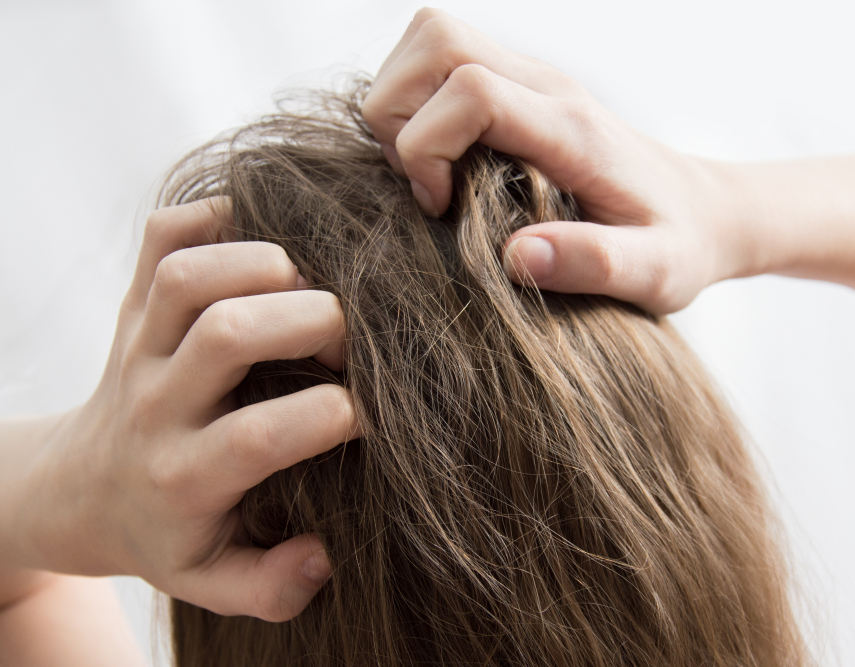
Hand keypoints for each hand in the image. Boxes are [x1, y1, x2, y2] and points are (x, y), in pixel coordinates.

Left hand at [10, 199, 356, 621]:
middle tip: (348, 339)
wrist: (82, 488)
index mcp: (183, 475)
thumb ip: (270, 589)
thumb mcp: (210, 582)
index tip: (369, 416)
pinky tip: (258, 242)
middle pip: (228, 332)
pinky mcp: (133, 304)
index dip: (337, 414)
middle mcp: (157, 403)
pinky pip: (161, 237)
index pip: (262, 436)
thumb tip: (323, 555)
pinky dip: (213, 217)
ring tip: (307, 286)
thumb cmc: (164, 531)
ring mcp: (139, 346)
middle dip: (313, 319)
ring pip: (191, 274)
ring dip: (266, 263)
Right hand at [363, 8, 747, 313]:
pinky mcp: (520, 88)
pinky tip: (440, 161)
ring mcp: (532, 80)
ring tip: (426, 171)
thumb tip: (516, 257)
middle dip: (396, 113)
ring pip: (430, 39)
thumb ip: (595, 264)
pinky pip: (443, 60)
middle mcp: (547, 87)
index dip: (427, 145)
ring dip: (400, 102)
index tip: (439, 206)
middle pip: (435, 41)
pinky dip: (417, 102)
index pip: (472, 90)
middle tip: (421, 183)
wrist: (703, 209)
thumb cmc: (676, 244)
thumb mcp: (654, 273)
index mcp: (572, 129)